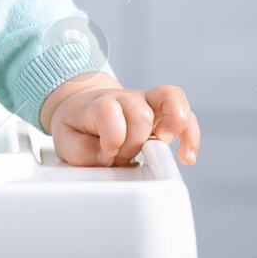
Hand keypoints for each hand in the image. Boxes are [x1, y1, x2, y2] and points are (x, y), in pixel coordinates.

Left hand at [40, 73, 200, 166]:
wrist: (83, 109)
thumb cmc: (77, 127)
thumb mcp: (65, 141)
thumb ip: (81, 152)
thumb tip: (108, 158)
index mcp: (97, 104)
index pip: (108, 110)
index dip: (112, 136)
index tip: (107, 152)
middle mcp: (124, 99)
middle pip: (140, 115)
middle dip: (133, 144)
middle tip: (120, 157)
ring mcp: (146, 102)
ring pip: (169, 103)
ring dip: (169, 131)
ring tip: (161, 148)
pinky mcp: (164, 112)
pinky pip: (187, 114)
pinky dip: (191, 135)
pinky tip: (186, 157)